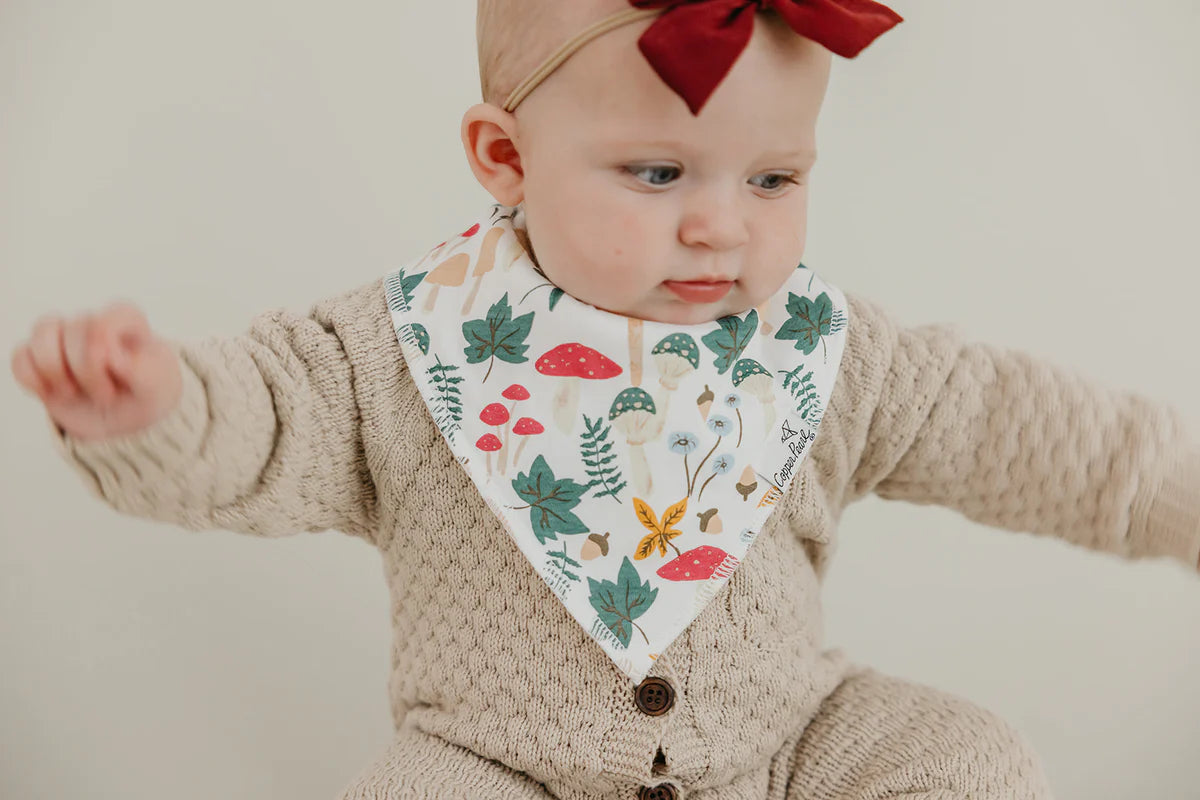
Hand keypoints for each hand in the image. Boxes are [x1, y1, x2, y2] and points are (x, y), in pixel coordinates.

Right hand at [10, 302, 182, 441]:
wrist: (131, 417)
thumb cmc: (148, 392)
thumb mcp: (157, 384)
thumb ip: (141, 368)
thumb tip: (111, 355)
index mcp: (126, 320)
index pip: (105, 320)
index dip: (103, 353)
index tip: (118, 380)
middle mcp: (93, 323)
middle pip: (74, 330)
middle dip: (87, 372)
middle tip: (106, 397)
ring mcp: (64, 339)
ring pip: (42, 334)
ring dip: (55, 371)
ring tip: (74, 394)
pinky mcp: (41, 359)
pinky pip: (21, 357)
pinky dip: (33, 380)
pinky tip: (53, 395)